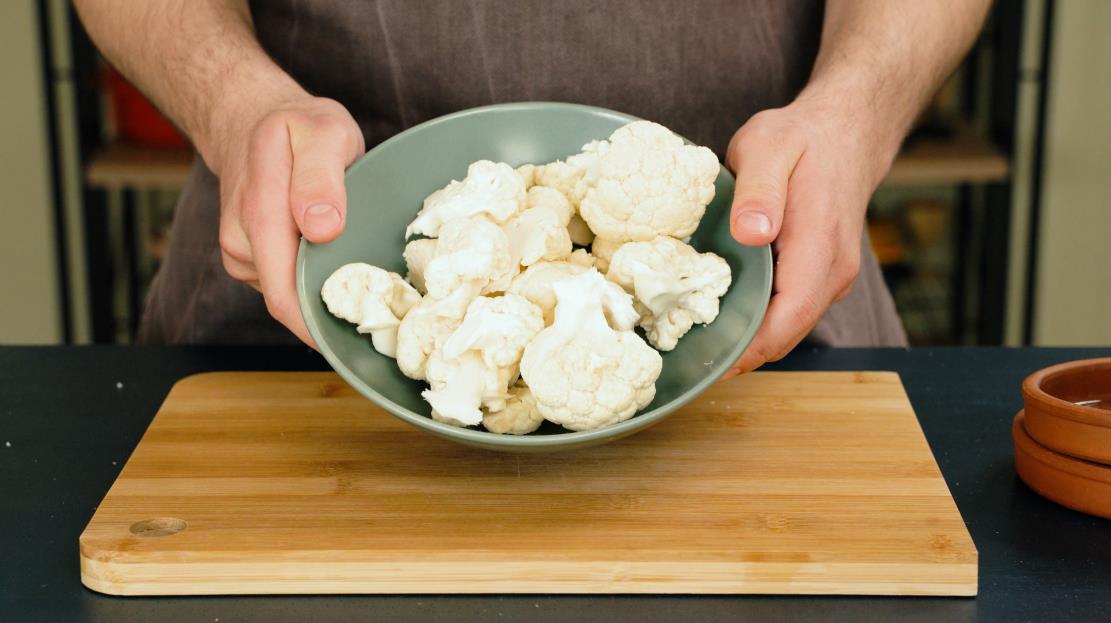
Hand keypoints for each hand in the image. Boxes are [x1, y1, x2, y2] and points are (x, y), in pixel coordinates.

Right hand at [210, 92, 364, 346]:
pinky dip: (314, 282)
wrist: (254, 120)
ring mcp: (242, 253)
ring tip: (365, 285)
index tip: (363, 341)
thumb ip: (320, 176)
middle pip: (287, 303)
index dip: (320, 327)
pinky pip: (285, 282)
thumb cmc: (297, 125)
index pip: (284, 293)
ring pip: (288, 294)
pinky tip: (339, 268)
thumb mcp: (322, 131)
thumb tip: (322, 228)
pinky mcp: (250, 260)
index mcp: (259, 210)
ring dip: (323, 297)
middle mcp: (242, 240)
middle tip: (383, 322)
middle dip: (330, 317)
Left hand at [721, 93, 897, 377]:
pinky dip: (759, 323)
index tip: (710, 366)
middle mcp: (832, 273)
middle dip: (741, 356)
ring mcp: (830, 278)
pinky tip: (723, 321)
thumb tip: (752, 234)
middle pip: (787, 335)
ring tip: (697, 350)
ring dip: (749, 343)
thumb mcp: (768, 148)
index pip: (788, 318)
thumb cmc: (802, 138)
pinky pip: (789, 312)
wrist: (846, 131)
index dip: (750, 349)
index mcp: (820, 247)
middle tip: (687, 364)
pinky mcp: (821, 276)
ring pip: (788, 328)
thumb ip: (759, 192)